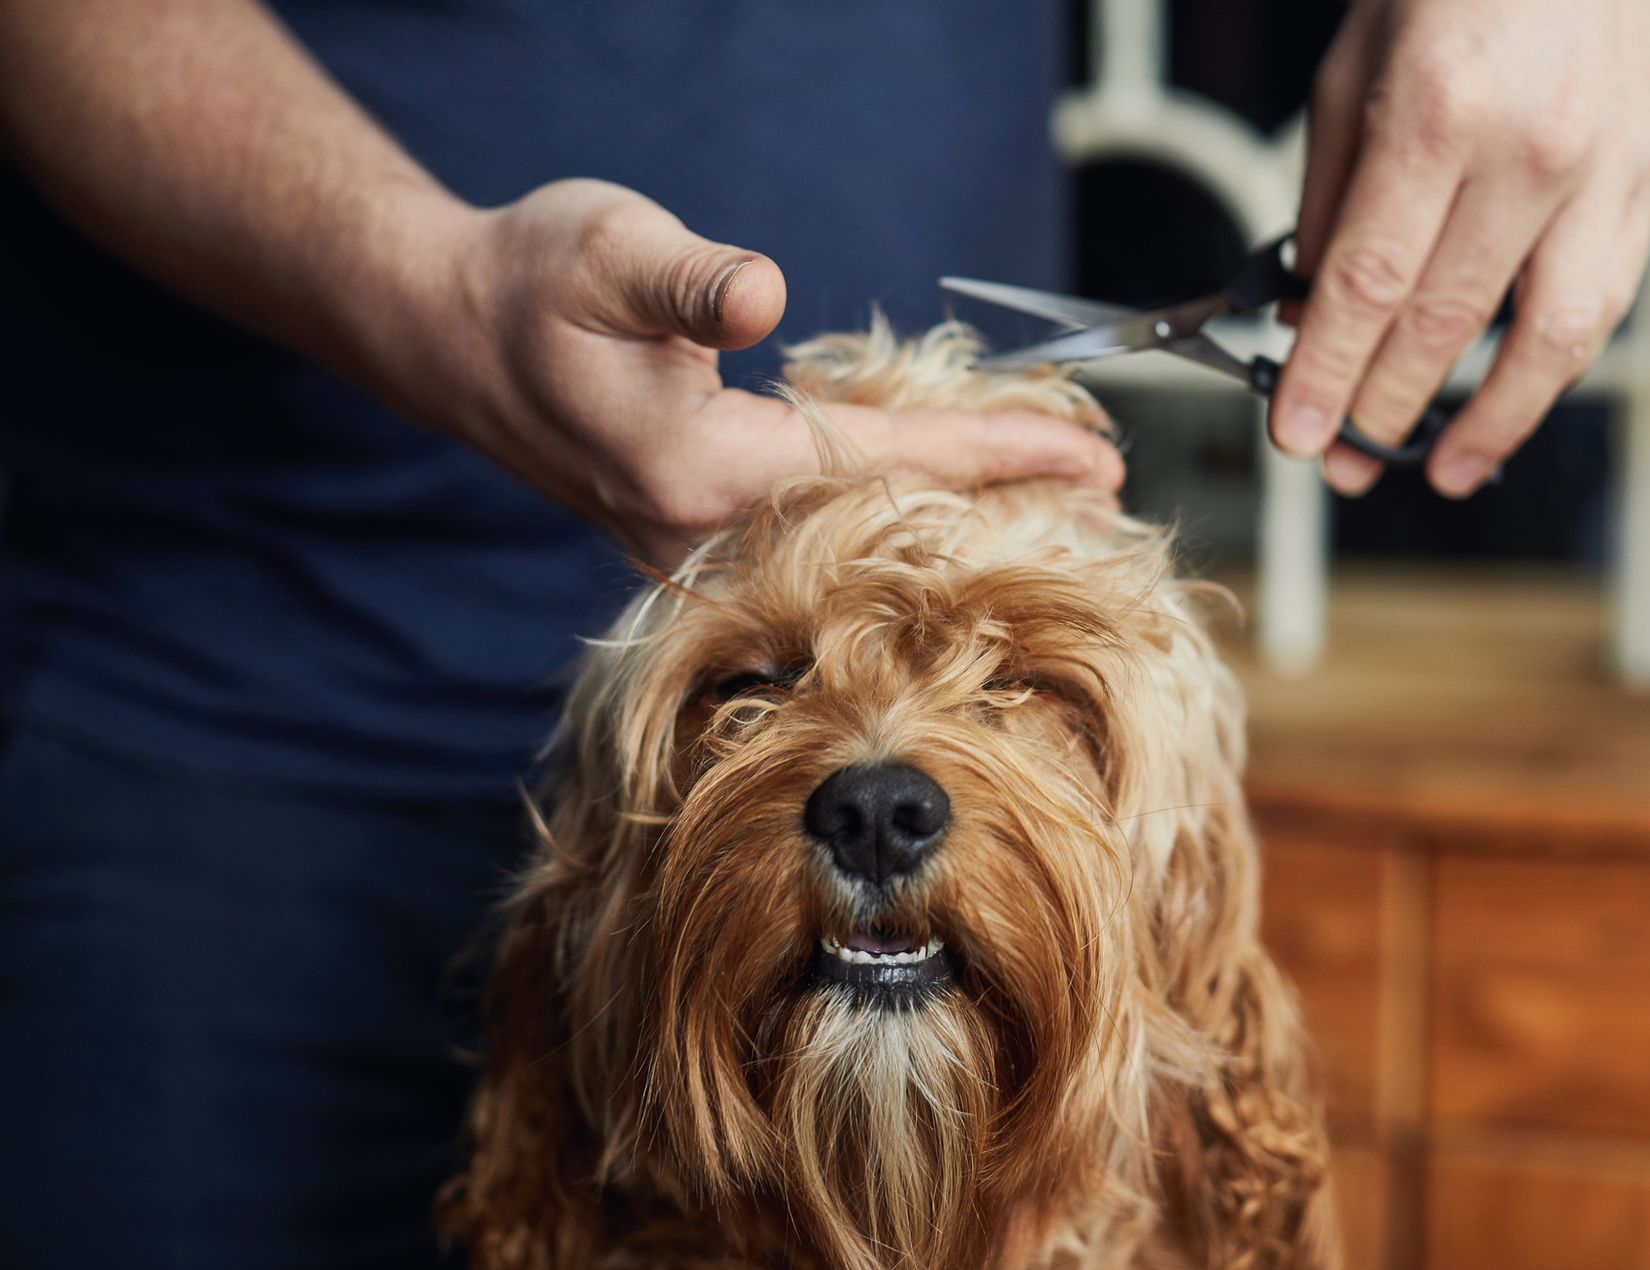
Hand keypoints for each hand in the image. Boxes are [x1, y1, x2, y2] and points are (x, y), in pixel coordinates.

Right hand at [424, 180, 1123, 565]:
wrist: (450, 334)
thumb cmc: (529, 282)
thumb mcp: (605, 247)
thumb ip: (687, 281)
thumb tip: (759, 297)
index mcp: (701, 468)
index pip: (885, 465)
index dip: (995, 457)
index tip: (1090, 458)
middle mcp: (705, 532)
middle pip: (885, 527)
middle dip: (999, 509)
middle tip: (1107, 493)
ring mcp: (695, 550)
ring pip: (853, 544)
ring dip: (952, 524)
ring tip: (1050, 509)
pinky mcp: (690, 540)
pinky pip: (816, 540)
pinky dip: (890, 523)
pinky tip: (942, 511)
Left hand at [1271, 0, 1649, 496]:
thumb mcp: (1350, 77)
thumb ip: (1330, 206)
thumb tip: (1306, 314)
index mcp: (1439, 115)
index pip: (1369, 286)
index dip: (1327, 374)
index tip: (1298, 432)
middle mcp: (1532, 149)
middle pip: (1445, 324)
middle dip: (1383, 408)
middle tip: (1343, 457)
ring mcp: (1608, 167)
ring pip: (1551, 338)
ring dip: (1489, 421)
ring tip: (1442, 469)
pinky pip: (1606, 302)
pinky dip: (1553, 370)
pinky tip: (1511, 405)